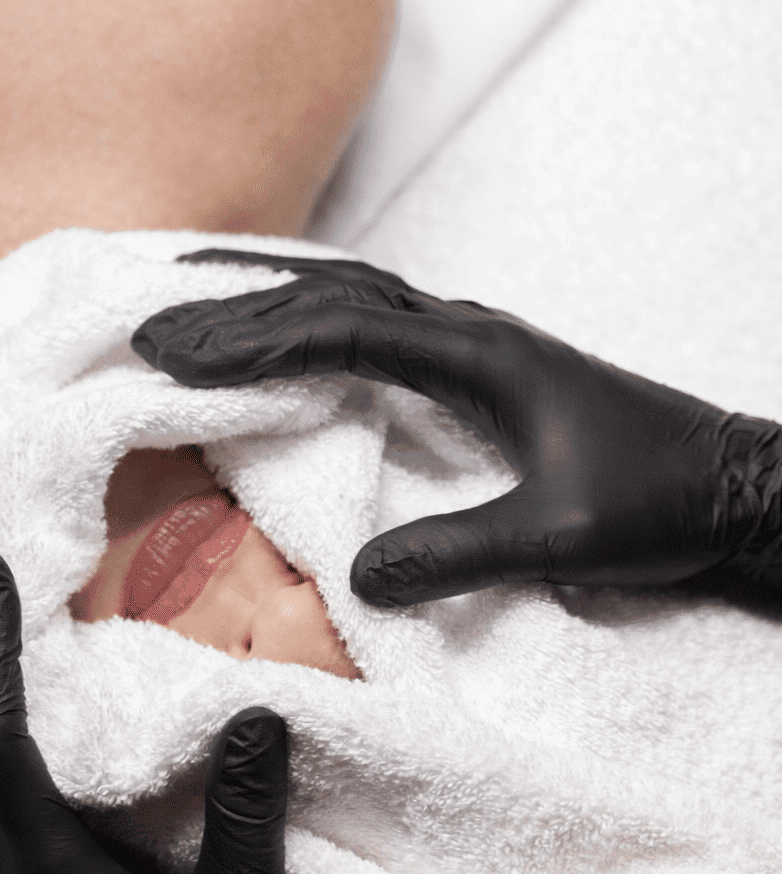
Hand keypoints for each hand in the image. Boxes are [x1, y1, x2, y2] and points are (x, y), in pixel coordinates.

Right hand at [132, 248, 781, 605]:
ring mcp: (476, 342)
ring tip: (192, 295)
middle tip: (150, 320)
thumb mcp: (553, 537)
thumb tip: (357, 578)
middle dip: (238, 309)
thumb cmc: (655, 503)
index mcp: (478, 356)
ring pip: (356, 297)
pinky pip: (380, 323)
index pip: (341, 333)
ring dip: (273, 296)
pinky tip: (289, 331)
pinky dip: (318, 317)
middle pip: (334, 298)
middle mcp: (470, 332)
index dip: (252, 341)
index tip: (173, 350)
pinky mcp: (481, 366)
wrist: (732, 485)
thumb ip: (454, 553)